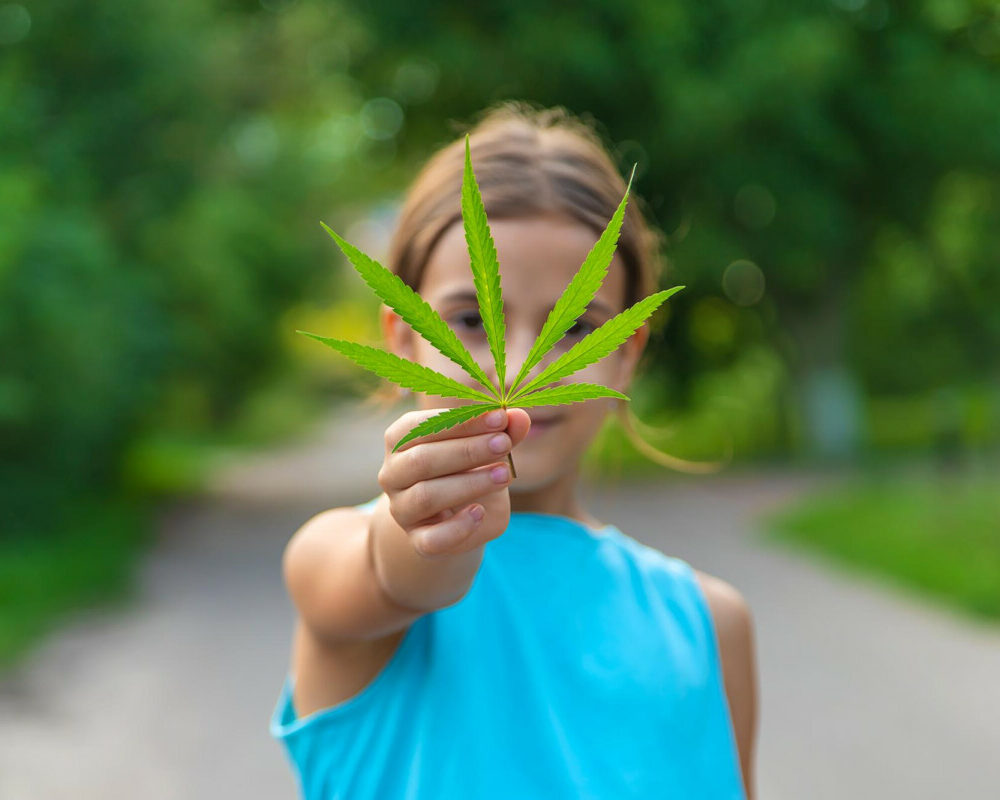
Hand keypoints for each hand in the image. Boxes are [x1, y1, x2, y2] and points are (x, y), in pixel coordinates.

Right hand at [376, 406, 530, 557]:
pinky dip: (458, 527)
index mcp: (402, 440)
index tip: (500, 417)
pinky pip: (431, 539)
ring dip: (468, 484)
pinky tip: (481, 512)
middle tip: (504, 443)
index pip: (422, 425)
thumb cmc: (470, 470)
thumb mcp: (488, 448)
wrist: (461, 518)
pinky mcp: (418, 541)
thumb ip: (503, 432)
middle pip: (422, 460)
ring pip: (425, 496)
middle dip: (467, 450)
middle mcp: (393, 474)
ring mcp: (402, 510)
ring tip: (505, 474)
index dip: (461, 421)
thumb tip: (519, 417)